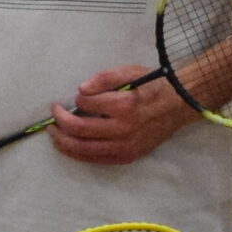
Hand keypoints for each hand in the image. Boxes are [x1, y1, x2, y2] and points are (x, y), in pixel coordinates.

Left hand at [49, 71, 192, 168]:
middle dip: (60, 122)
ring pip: (83, 149)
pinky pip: (96, 159)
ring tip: (53, 134)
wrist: (178, 106)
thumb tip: (81, 90)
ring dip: (63, 142)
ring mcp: (125, 146)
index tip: (78, 97)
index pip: (86, 103)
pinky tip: (70, 146)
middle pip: (79, 130)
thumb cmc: (154, 86)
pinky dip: (79, 154)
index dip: (77, 99)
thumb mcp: (130, 72)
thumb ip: (104, 78)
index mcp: (124, 105)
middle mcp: (123, 128)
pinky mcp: (127, 156)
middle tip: (53, 114)